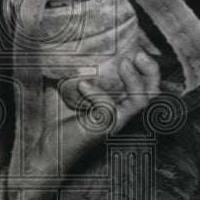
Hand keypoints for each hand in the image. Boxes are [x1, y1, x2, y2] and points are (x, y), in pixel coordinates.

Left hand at [44, 46, 161, 165]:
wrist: (48, 150)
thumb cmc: (57, 123)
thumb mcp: (64, 92)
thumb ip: (69, 74)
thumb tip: (62, 51)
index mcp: (117, 104)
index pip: (143, 86)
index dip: (145, 67)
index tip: (134, 48)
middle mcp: (120, 114)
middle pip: (152, 94)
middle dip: (151, 71)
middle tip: (138, 53)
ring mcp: (114, 122)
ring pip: (141, 101)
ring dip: (135, 80)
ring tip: (124, 62)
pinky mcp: (104, 128)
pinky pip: (109, 107)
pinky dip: (98, 93)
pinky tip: (82, 86)